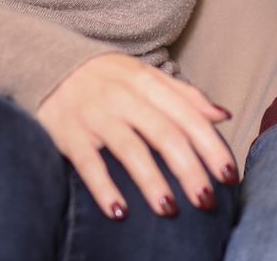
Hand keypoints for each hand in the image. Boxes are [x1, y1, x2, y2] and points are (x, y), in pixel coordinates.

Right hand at [36, 53, 235, 220]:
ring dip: (151, 181)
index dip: (210, 146)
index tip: (228, 175)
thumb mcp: (147, 76)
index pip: (188, 117)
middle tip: (207, 200)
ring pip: (130, 149)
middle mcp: (124, 97)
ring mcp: (95, 115)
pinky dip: (104, 188)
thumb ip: (185, 95)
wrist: (48, 64)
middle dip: (188, 169)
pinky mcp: (68, 133)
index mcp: (148, 83)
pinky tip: (120, 212)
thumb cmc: (108, 77)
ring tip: (170, 210)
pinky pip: (88, 163)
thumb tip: (223, 115)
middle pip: (164, 134)